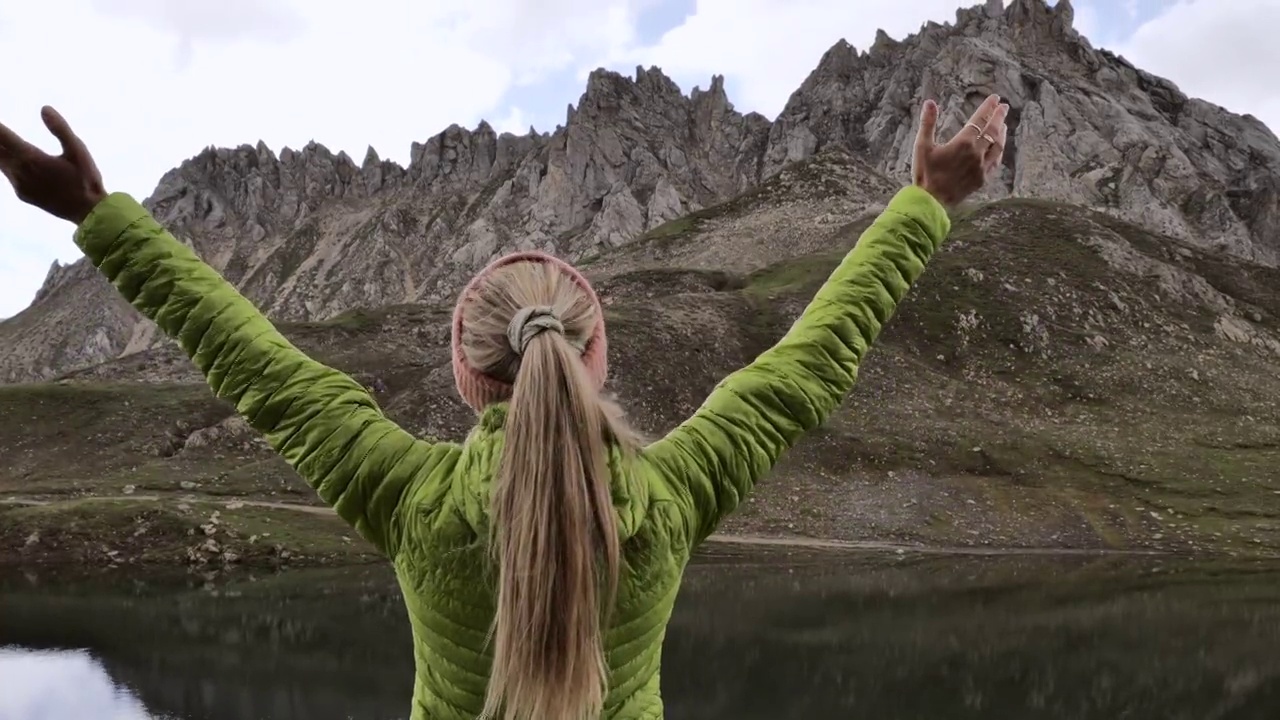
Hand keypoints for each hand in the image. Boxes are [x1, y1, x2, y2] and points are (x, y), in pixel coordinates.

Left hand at [0, 106, 106, 223]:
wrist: (88, 212)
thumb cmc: (86, 179)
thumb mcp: (79, 151)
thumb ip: (60, 129)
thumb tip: (44, 108)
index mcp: (32, 158)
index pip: (2, 136)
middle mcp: (19, 171)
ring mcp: (19, 184)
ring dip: (0, 150)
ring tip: (2, 142)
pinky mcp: (21, 193)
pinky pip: (7, 173)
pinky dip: (5, 162)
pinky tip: (10, 159)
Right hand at [912, 94, 1008, 205]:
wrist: (931, 201)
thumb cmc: (925, 173)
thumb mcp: (922, 146)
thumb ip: (927, 123)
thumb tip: (929, 102)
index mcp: (963, 143)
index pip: (979, 120)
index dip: (988, 108)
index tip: (995, 98)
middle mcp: (976, 153)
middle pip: (992, 130)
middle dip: (999, 117)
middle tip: (1004, 107)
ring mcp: (981, 167)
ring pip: (997, 146)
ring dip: (1002, 133)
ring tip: (1004, 124)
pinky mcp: (982, 179)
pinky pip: (995, 161)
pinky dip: (999, 151)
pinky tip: (999, 148)